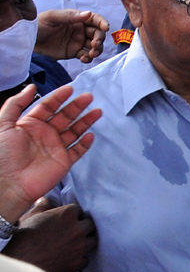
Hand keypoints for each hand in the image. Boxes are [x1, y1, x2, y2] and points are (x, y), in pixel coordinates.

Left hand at [0, 85, 100, 223]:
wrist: (7, 183)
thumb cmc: (1, 155)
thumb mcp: (2, 124)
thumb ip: (15, 104)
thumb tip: (32, 87)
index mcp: (29, 124)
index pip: (47, 106)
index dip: (59, 97)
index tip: (71, 89)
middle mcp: (44, 134)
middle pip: (64, 116)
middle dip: (77, 106)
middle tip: (88, 97)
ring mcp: (55, 148)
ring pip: (74, 131)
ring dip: (86, 121)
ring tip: (97, 111)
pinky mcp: (63, 162)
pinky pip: (78, 151)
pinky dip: (85, 143)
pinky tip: (90, 135)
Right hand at [2, 198, 95, 271]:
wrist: (21, 265)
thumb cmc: (23, 239)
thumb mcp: (30, 218)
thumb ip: (42, 206)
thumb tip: (46, 199)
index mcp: (67, 214)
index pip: (78, 210)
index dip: (71, 216)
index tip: (65, 221)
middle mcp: (78, 228)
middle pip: (89, 224)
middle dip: (81, 227)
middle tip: (71, 232)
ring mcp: (80, 246)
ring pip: (92, 241)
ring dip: (85, 242)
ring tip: (74, 244)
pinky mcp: (78, 262)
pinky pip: (86, 259)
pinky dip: (79, 259)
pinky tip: (71, 259)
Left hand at [35, 10, 107, 63]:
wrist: (27, 40)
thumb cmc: (38, 24)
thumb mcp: (52, 17)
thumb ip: (70, 16)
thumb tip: (88, 14)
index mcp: (77, 19)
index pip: (95, 19)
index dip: (102, 23)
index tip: (106, 28)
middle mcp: (80, 30)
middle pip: (97, 34)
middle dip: (99, 39)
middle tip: (94, 44)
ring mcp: (78, 41)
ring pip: (94, 46)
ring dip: (96, 50)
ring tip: (91, 53)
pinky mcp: (74, 52)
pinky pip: (86, 55)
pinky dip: (88, 58)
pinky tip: (84, 59)